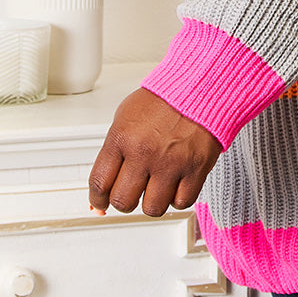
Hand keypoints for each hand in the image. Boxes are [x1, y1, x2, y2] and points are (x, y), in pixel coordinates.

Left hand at [88, 88, 222, 216]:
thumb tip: (104, 186)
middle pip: (123, 202)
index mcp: (122, 138)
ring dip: (152, 202)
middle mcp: (144, 153)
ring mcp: (170, 163)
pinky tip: (176, 186)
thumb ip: (113, 152)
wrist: (200, 87)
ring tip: (156, 188)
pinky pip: (182, 203)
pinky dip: (178, 199)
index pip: (99, 184)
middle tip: (131, 193)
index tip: (101, 202)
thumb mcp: (126, 117)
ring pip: (152, 209)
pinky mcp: (195, 169)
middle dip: (124, 201)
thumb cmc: (163, 100)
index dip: (98, 199)